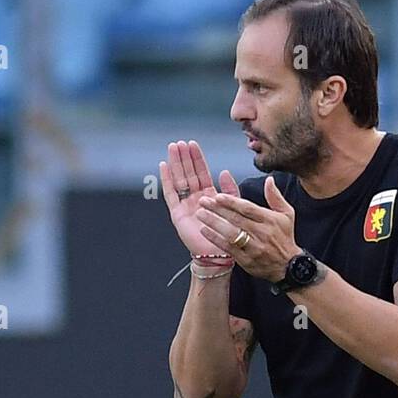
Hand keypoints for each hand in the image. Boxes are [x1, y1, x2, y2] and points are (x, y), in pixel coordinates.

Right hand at [159, 141, 239, 256]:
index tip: (193, 144)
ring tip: (172, 148)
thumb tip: (224, 172)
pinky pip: (170, 194)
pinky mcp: (177, 214)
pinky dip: (166, 180)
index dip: (197, 159)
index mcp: (209, 197)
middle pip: (188, 173)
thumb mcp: (234, 208)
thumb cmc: (228, 235)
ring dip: (175, 164)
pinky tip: (164, 166)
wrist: (218, 255)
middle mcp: (196, 200)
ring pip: (179, 180)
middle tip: (180, 142)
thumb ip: (230, 190)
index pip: (201, 173)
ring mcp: (185, 206)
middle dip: (184, 158)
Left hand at [197, 175, 299, 282]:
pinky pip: (228, 248)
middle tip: (203, 201)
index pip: (247, 208)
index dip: (231, 202)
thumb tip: (269, 180)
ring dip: (213, 223)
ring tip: (200, 214)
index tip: (218, 196)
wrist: (289, 267)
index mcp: (269, 220)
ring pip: (230, 233)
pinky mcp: (246, 260)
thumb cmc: (285, 238)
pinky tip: (205, 231)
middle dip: (217, 209)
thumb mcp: (287, 214)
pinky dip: (215, 239)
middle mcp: (261, 233)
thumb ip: (275, 197)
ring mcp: (253, 248)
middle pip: (236, 219)